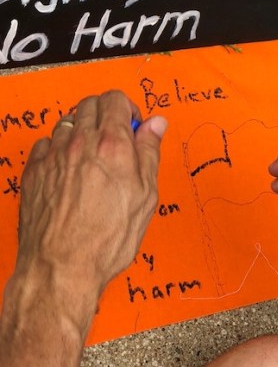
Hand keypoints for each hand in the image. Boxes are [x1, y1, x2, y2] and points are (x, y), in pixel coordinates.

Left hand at [14, 91, 166, 334]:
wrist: (62, 267)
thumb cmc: (105, 240)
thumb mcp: (145, 196)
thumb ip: (150, 153)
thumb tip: (155, 125)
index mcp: (113, 146)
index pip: (116, 100)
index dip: (128, 109)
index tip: (133, 126)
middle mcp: (80, 144)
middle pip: (90, 104)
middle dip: (106, 113)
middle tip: (115, 138)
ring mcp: (54, 156)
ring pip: (67, 121)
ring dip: (82, 129)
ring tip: (92, 154)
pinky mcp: (34, 171)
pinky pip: (45, 143)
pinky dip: (58, 147)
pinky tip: (68, 167)